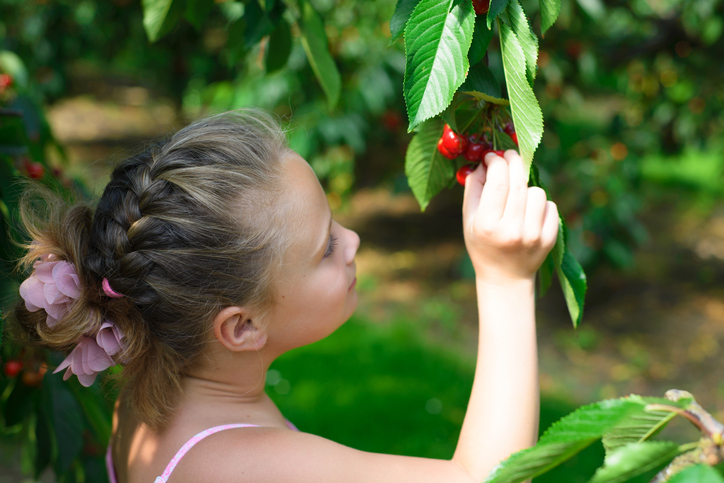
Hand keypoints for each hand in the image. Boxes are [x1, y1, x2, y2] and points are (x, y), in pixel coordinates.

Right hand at [462, 150, 558, 282]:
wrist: (505, 277)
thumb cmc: (482, 244)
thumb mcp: (469, 220)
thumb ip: (474, 189)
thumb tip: (484, 162)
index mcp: (487, 225)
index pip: (497, 182)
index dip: (496, 162)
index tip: (492, 156)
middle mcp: (512, 230)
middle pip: (518, 182)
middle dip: (513, 163)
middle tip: (509, 156)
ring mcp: (533, 235)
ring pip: (537, 192)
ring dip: (527, 189)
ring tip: (517, 199)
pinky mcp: (550, 238)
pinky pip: (550, 206)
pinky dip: (540, 205)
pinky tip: (529, 214)